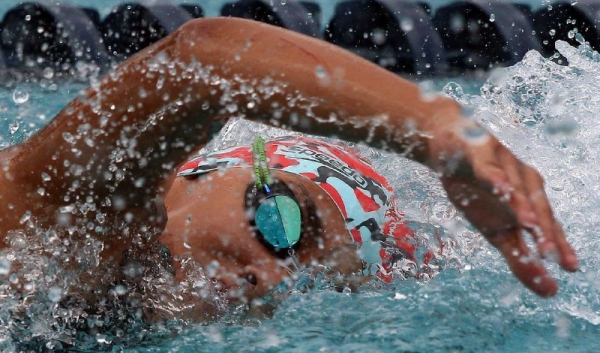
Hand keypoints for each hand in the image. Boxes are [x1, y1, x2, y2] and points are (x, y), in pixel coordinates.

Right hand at [428, 118, 577, 296]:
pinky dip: (495, 179)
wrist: (448, 144)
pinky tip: (501, 189)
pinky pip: (487, 169)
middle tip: (550, 255)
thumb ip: (519, 257)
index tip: (569, 269)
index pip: (548, 227)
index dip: (559, 246)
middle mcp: (523, 184)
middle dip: (544, 231)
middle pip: (536, 209)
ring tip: (530, 225)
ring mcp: (503, 168)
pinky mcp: (479, 156)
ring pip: (515, 189)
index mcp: (528, 205)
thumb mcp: (494, 229)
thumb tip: (547, 291)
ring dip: (522, 206)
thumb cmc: (474, 188)